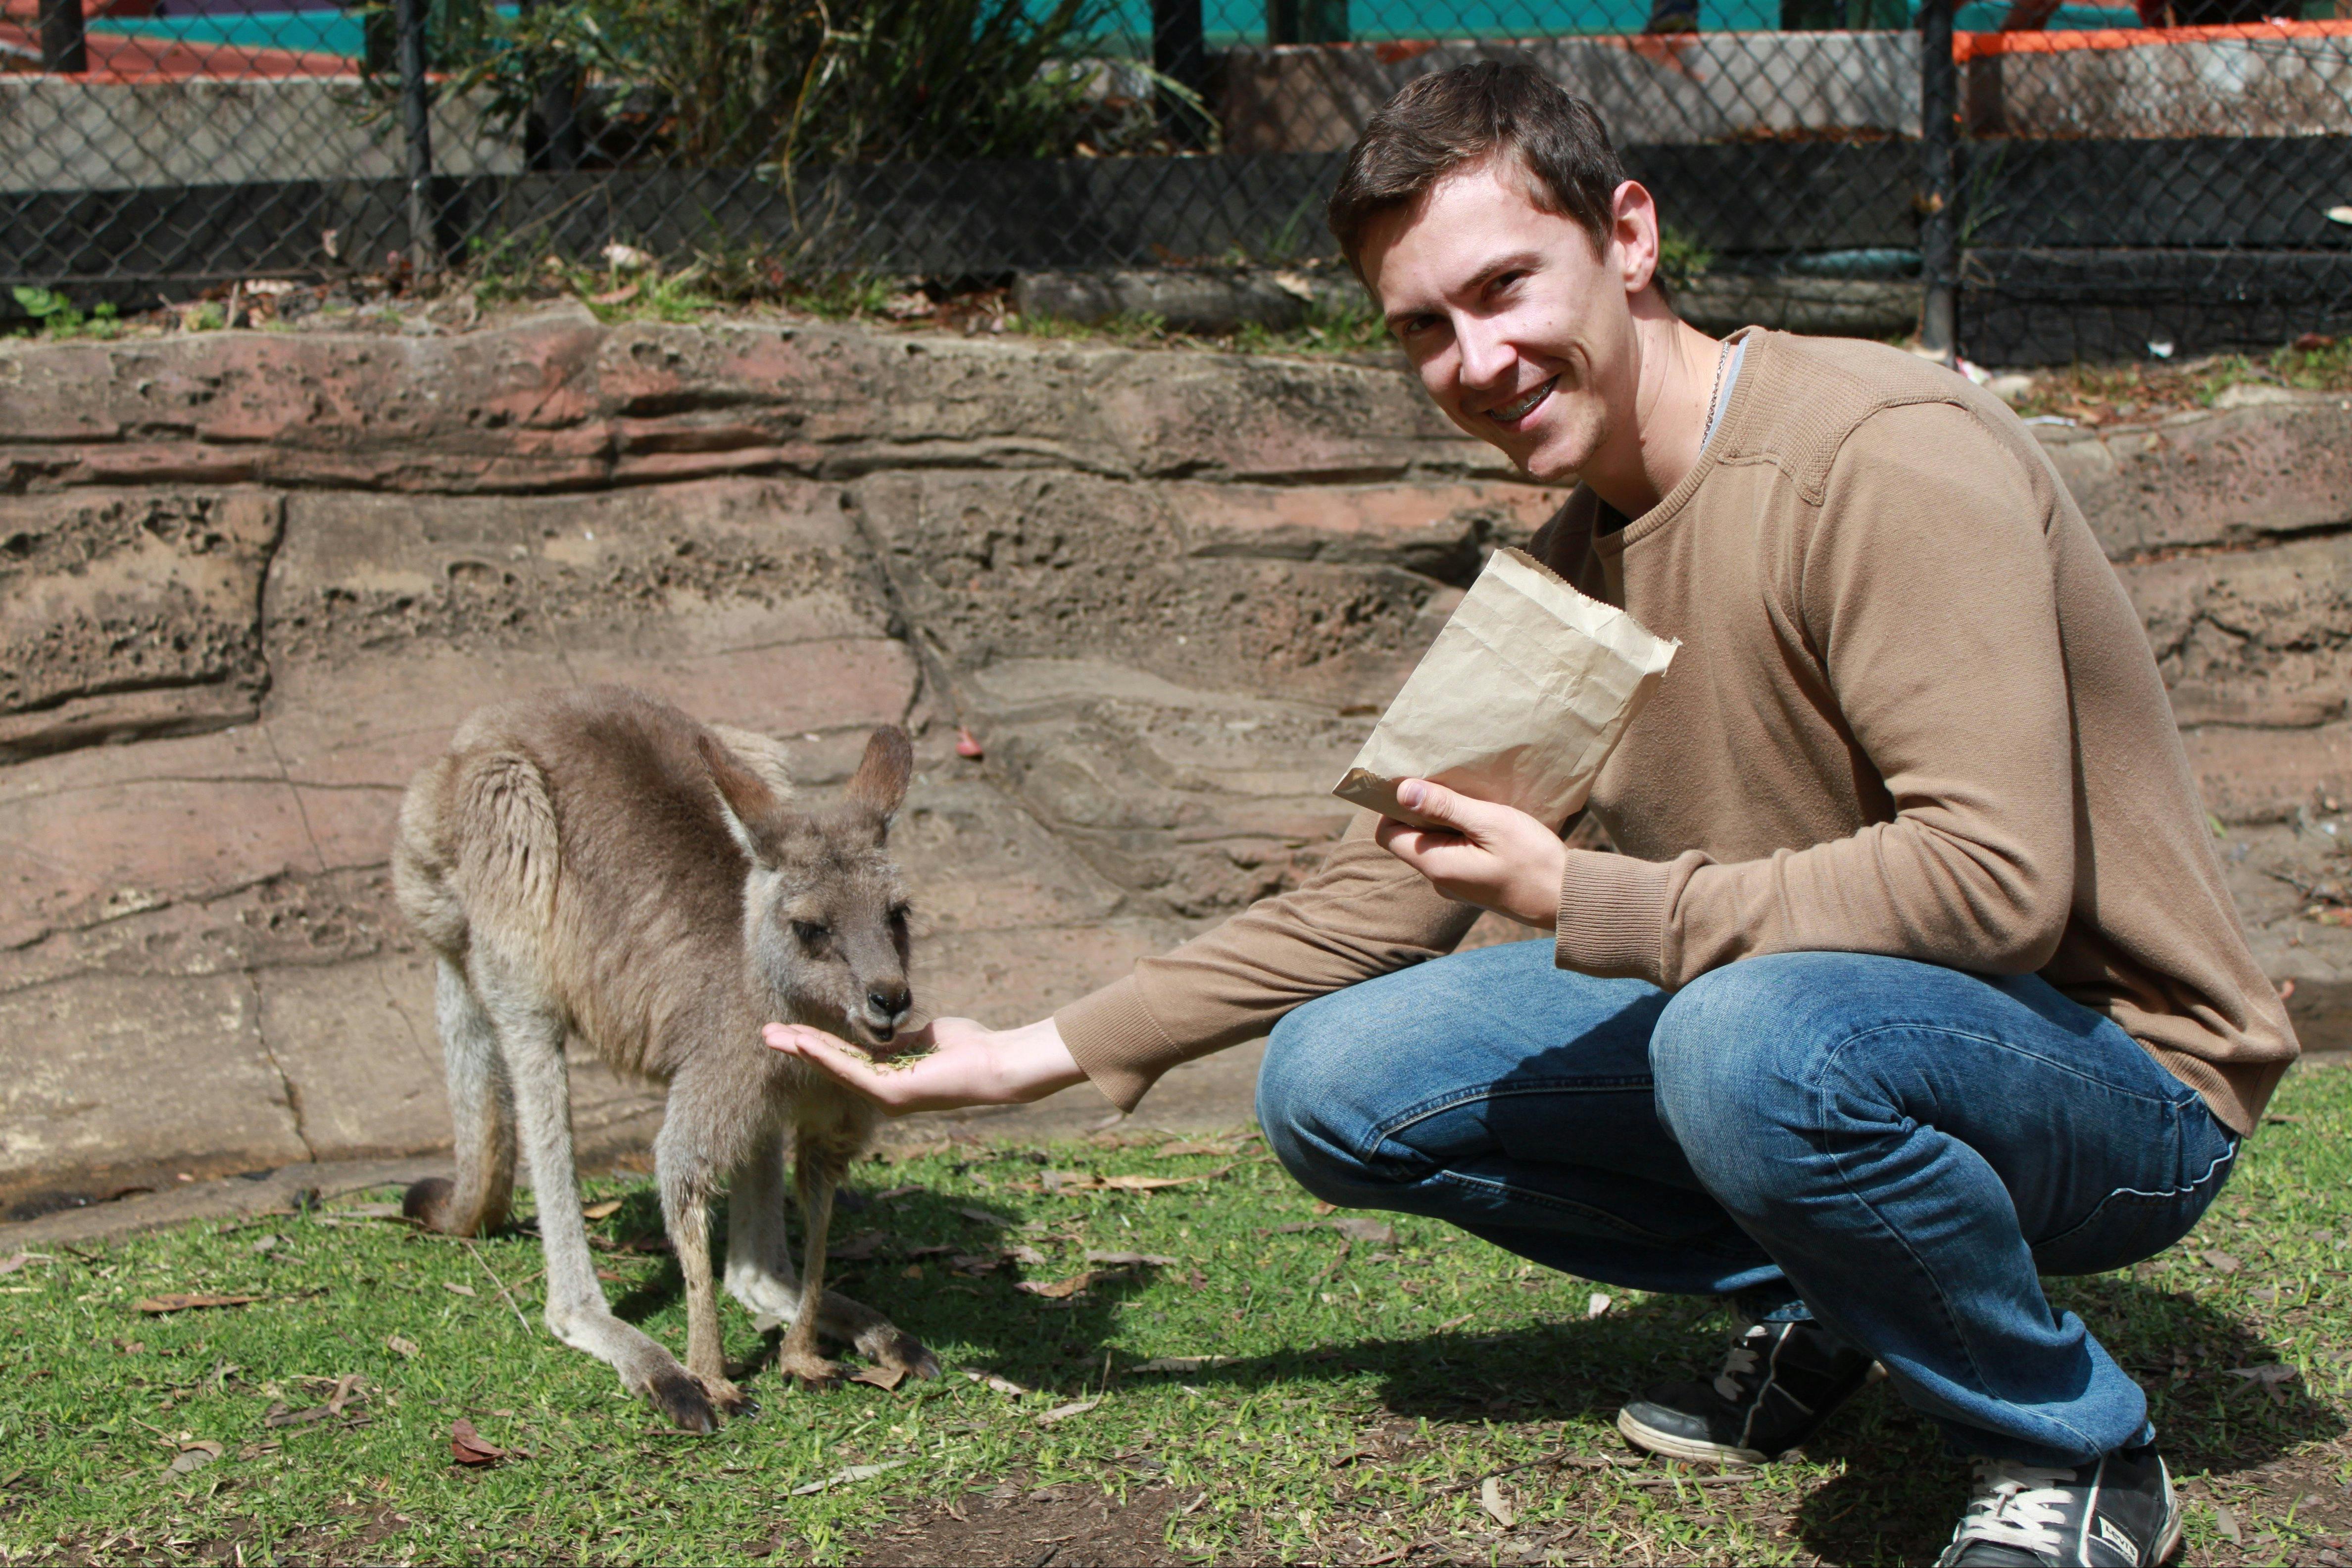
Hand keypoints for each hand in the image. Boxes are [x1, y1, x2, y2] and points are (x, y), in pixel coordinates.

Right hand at [761, 1014, 1087, 1114]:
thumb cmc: (968, 1049)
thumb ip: (899, 1040)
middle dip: (800, 1046)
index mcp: (890, 1077)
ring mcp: (885, 1095)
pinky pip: (851, 1071)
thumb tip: (884, 1034)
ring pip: (835, 1068)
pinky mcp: (891, 1094)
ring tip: (773, 1036)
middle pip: (832, 1065)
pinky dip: (825, 1056)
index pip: (845, 1058)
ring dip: (803, 1049)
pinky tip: (803, 1042)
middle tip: (767, 1033)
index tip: (791, 1029)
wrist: (995, 1063)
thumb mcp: (923, 1038)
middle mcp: (883, 1091)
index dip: (817, 1043)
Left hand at [1372, 778, 1566, 927]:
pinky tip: (1484, 820)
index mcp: (1436, 866)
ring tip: (1472, 801)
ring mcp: (1456, 883)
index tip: (1417, 783)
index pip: (1387, 834)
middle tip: (1450, 785)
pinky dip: (1461, 833)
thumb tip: (1402, 791)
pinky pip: (1454, 852)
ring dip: (1445, 820)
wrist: (1567, 899)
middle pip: (1409, 837)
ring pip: (1434, 843)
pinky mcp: (1473, 883)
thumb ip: (1445, 807)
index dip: (1393, 807)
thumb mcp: (1490, 823)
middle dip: (1422, 809)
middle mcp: (1439, 879)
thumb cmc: (1532, 860)